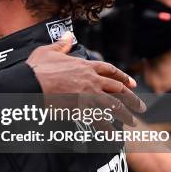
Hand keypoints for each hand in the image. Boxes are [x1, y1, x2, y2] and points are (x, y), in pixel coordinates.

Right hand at [26, 32, 145, 125]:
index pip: (109, 70)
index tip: (131, 83)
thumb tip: (68, 35)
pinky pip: (99, 120)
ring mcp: (88, 95)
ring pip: (113, 105)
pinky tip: (113, 136)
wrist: (31, 84)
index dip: (122, 76)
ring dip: (124, 114)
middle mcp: (91, 80)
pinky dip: (107, 129)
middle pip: (117, 88)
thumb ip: (61, 45)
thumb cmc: (37, 69)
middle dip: (131, 98)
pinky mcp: (82, 108)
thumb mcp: (48, 51)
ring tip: (132, 122)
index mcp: (84, 66)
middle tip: (140, 106)